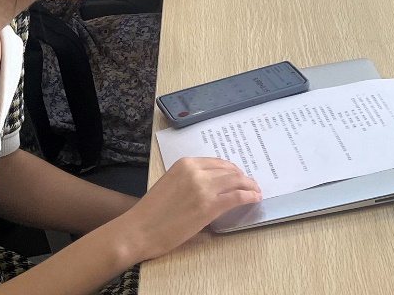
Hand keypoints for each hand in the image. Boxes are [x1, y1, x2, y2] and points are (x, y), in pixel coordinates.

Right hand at [117, 157, 259, 261]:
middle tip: (251, 184)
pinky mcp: (209, 206)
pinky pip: (237, 197)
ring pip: (236, 181)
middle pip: (229, 170)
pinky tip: (254, 199)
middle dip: (243, 177)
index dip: (231, 169)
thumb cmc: (150, 212)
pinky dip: (249, 196)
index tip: (238, 176)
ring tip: (255, 191)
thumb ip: (190, 180)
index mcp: (185, 164)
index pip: (217, 163)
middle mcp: (196, 171)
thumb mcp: (170, 184)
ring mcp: (204, 188)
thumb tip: (211, 186)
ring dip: (250, 185)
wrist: (138, 230)